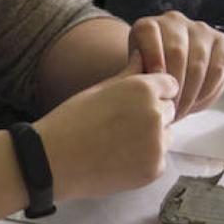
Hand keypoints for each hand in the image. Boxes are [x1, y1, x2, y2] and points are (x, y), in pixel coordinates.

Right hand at [32, 60, 177, 200]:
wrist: (53, 161)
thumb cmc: (70, 122)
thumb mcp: (99, 90)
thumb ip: (129, 73)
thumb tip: (143, 53)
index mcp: (142, 89)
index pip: (170, 84)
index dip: (154, 92)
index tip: (136, 102)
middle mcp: (155, 114)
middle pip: (170, 110)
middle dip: (153, 115)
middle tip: (122, 125)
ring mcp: (156, 144)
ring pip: (167, 135)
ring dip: (152, 138)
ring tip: (118, 142)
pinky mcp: (154, 169)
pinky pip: (158, 159)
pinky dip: (144, 160)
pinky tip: (118, 158)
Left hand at [127, 12, 223, 120]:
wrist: (167, 71)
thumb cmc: (146, 77)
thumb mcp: (133, 74)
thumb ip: (136, 74)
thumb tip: (148, 84)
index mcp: (147, 26)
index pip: (149, 34)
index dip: (153, 58)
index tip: (155, 83)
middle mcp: (173, 21)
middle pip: (176, 51)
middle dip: (173, 85)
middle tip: (169, 109)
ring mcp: (199, 30)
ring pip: (198, 62)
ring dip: (190, 92)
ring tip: (181, 110)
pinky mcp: (220, 42)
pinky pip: (218, 68)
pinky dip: (207, 89)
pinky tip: (197, 103)